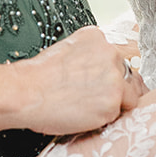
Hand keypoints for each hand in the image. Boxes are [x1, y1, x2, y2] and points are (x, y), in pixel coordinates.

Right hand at [13, 26, 143, 136]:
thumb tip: (98, 73)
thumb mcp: (66, 52)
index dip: (113, 74)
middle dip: (116, 89)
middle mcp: (110, 53)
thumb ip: (88, 57)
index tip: (105, 84)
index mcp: (97, 38)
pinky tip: (86, 115)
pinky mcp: (113, 101)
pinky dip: (106, 118)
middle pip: (128, 75)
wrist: (26, 93)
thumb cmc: (38, 78)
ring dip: (114, 104)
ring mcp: (114, 78)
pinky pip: (120, 113)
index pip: (119, 56)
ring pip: (129, 96)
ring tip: (88, 108)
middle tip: (94, 99)